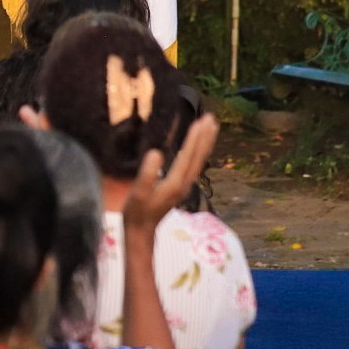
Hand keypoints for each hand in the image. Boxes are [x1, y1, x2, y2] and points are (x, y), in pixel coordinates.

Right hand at [124, 114, 220, 238]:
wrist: (142, 231)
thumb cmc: (137, 211)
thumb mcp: (138, 193)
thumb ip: (148, 174)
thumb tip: (156, 152)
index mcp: (175, 183)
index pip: (188, 156)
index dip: (194, 138)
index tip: (201, 121)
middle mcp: (184, 183)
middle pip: (199, 156)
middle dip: (205, 137)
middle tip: (211, 117)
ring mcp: (185, 185)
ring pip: (199, 160)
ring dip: (206, 142)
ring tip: (211, 126)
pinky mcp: (181, 186)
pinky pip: (195, 164)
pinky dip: (200, 151)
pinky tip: (199, 144)